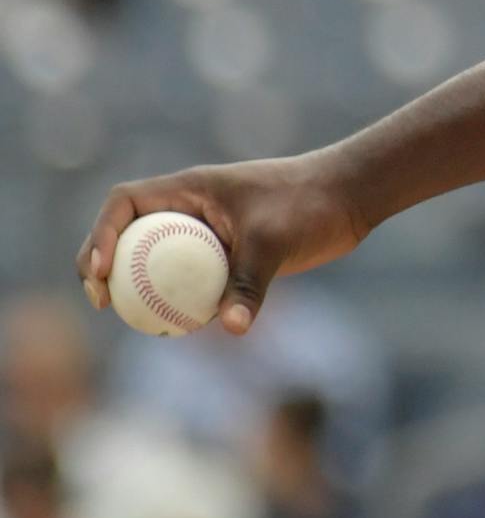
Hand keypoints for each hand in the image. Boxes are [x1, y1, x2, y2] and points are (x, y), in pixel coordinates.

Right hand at [76, 152, 370, 335]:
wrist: (350, 197)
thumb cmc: (311, 205)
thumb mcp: (276, 241)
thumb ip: (250, 282)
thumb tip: (232, 328)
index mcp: (190, 189)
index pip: (124, 202)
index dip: (101, 234)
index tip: (101, 271)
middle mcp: (191, 207)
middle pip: (129, 232)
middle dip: (105, 265)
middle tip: (103, 303)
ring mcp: (206, 229)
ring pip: (155, 257)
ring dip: (137, 284)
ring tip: (133, 320)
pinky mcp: (226, 251)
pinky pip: (187, 276)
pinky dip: (175, 297)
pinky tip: (179, 327)